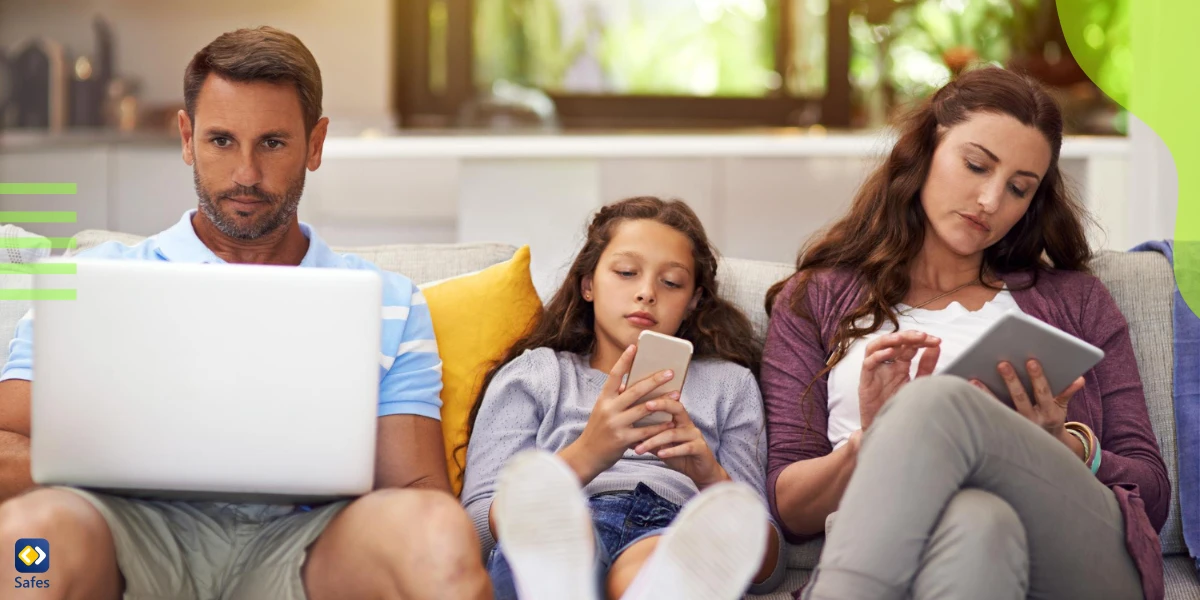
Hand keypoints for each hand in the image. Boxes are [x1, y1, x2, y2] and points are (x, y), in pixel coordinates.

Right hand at [561, 344, 677, 484]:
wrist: (586, 455)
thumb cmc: (598, 430)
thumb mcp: (602, 410)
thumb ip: (615, 398)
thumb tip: (630, 383)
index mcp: (603, 399)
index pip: (614, 375)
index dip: (624, 360)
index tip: (635, 346)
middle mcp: (608, 409)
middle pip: (635, 390)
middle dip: (654, 380)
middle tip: (670, 372)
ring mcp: (615, 424)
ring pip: (644, 409)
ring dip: (663, 401)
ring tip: (677, 394)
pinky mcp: (623, 439)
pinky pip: (646, 431)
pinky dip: (659, 426)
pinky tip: (671, 420)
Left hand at [633, 398, 729, 488]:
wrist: (700, 471)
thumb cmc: (679, 455)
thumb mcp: (661, 445)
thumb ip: (648, 438)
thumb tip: (626, 435)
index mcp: (678, 419)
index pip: (668, 402)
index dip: (654, 397)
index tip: (639, 396)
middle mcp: (687, 423)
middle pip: (676, 408)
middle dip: (661, 405)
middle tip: (645, 406)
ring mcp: (695, 435)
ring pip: (674, 433)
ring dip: (655, 440)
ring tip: (640, 448)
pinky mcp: (700, 448)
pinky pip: (685, 447)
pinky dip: (671, 451)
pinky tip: (660, 454)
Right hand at [858, 331, 940, 428]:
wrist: (888, 431)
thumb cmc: (901, 408)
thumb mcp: (918, 383)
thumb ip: (926, 366)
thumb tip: (936, 346)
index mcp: (900, 365)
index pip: (910, 345)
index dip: (922, 340)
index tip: (936, 341)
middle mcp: (887, 365)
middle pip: (893, 343)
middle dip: (909, 336)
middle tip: (923, 336)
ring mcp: (875, 371)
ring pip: (876, 347)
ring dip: (890, 339)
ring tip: (904, 338)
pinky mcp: (865, 381)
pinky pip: (867, 364)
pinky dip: (877, 356)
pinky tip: (889, 353)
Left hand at [969, 359, 1084, 439]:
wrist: (1045, 452)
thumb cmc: (1050, 420)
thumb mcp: (1062, 408)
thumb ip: (1067, 392)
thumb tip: (1080, 379)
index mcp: (1049, 413)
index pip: (1043, 392)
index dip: (1038, 377)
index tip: (1031, 361)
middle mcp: (1032, 421)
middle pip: (1020, 398)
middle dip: (1012, 380)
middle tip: (1002, 363)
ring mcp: (1015, 427)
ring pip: (1000, 408)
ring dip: (987, 393)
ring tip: (975, 379)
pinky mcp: (1001, 429)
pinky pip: (989, 416)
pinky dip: (979, 404)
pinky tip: (969, 391)